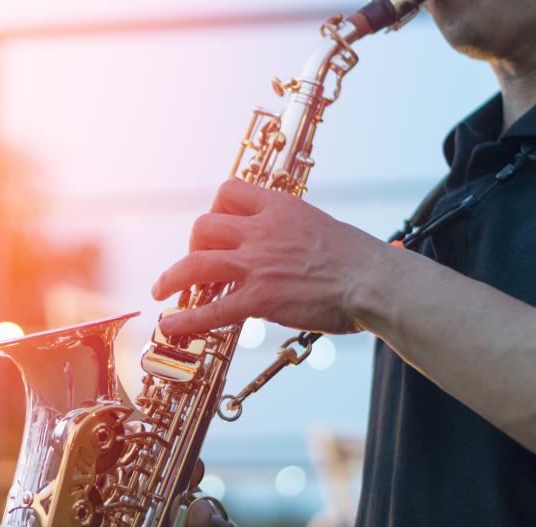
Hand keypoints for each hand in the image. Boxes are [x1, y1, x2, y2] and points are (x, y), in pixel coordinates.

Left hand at [151, 179, 391, 335]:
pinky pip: (211, 309)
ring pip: (195, 264)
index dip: (215, 209)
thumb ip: (294, 233)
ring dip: (171, 278)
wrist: (375, 282)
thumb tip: (287, 244)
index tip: (215, 228)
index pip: (230, 192)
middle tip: (196, 263)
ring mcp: (257, 264)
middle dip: (192, 245)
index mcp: (280, 208)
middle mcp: (262, 231)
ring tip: (161, 291)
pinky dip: (187, 319)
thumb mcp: (322, 228)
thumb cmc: (360, 260)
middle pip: (204, 226)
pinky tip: (172, 325)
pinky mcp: (259, 298)